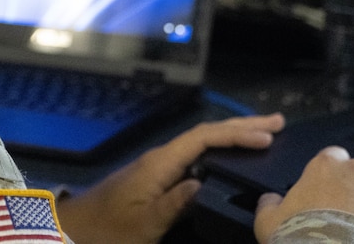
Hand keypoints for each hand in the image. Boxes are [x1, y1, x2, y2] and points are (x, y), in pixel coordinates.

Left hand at [56, 114, 284, 243]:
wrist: (75, 229)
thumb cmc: (108, 230)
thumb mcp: (143, 224)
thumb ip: (174, 203)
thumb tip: (204, 182)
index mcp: (160, 163)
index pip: (204, 137)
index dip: (237, 135)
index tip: (268, 137)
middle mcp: (161, 157)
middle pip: (206, 133)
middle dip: (242, 126)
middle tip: (278, 123)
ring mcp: (159, 165)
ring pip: (202, 142)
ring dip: (232, 136)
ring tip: (263, 133)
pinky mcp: (157, 176)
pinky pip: (195, 154)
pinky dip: (218, 149)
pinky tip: (230, 156)